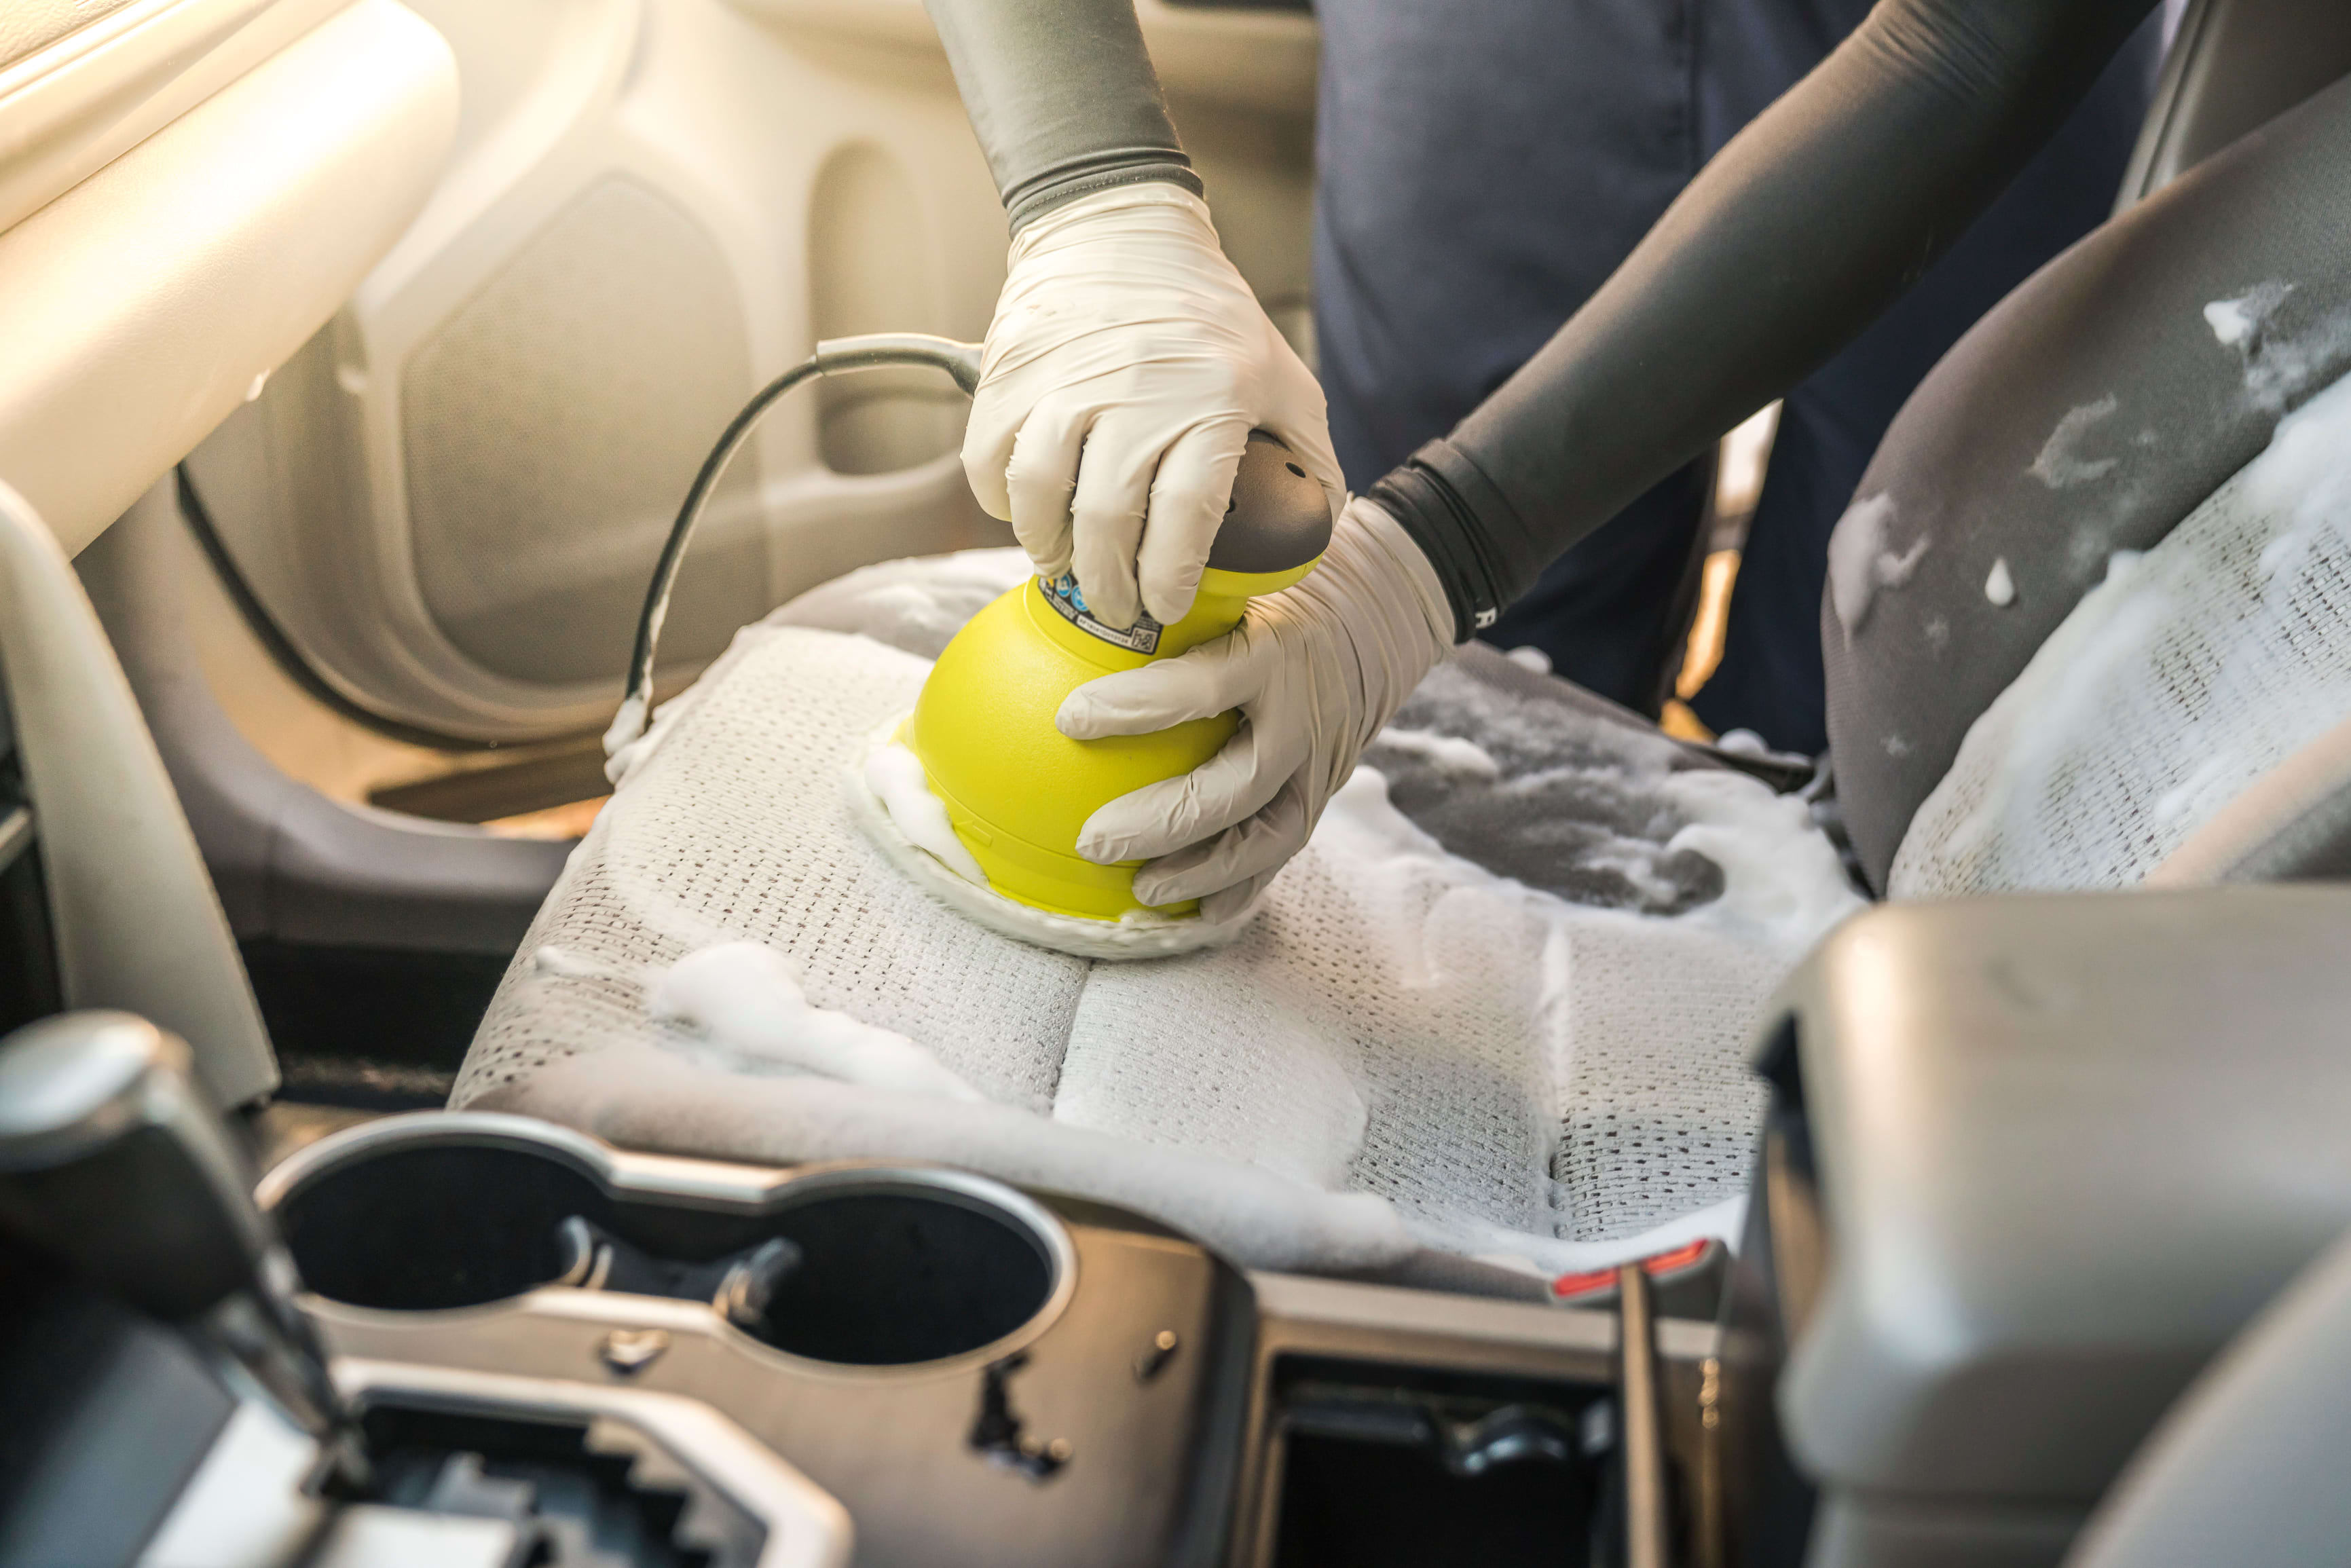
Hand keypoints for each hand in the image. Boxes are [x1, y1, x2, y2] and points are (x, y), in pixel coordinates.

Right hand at [966, 183, 1343, 629]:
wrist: (1120, 227)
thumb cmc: (1208, 314)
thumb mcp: (1281, 374)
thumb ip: (1307, 453)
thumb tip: (1320, 525)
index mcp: (1210, 400)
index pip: (1183, 516)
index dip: (1169, 577)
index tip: (1165, 605)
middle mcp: (1135, 392)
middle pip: (1107, 520)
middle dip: (1109, 586)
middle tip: (1115, 608)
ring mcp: (1064, 381)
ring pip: (1038, 494)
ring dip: (1047, 547)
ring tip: (1062, 564)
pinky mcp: (1010, 372)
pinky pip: (989, 460)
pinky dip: (1001, 501)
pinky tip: (1024, 512)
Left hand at [1056, 499, 1453, 919]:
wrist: (1384, 610)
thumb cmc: (1282, 584)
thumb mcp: (1238, 572)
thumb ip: (1171, 594)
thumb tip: (1059, 594)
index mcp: (1276, 648)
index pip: (1204, 686)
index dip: (1138, 706)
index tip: (1070, 718)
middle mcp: (1303, 714)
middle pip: (1235, 786)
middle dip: (1162, 822)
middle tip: (1092, 842)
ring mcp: (1321, 762)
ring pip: (1265, 835)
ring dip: (1200, 871)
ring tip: (1140, 890)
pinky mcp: (1325, 792)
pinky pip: (1283, 850)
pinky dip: (1240, 886)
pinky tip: (1192, 912)